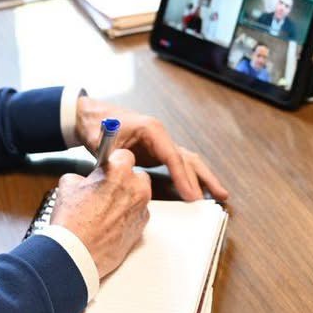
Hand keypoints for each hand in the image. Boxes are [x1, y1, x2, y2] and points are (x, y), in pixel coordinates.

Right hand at [51, 150, 151, 278]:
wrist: (76, 253)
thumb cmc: (71, 222)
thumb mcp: (67, 186)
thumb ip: (82, 177)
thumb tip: (85, 180)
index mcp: (118, 172)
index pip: (125, 155)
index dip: (114, 162)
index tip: (108, 168)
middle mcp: (136, 189)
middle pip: (137, 176)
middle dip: (125, 180)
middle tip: (106, 190)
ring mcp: (141, 209)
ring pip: (140, 196)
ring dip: (128, 199)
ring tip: (106, 210)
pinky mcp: (142, 228)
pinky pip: (139, 215)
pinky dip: (129, 217)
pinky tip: (111, 223)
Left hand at [74, 96, 229, 202]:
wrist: (91, 116)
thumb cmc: (97, 126)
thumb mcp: (104, 142)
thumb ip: (116, 158)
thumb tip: (127, 175)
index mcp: (151, 129)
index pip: (173, 157)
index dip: (183, 178)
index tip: (192, 196)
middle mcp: (160, 135)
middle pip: (188, 158)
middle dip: (205, 178)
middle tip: (221, 196)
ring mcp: (160, 143)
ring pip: (187, 161)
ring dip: (203, 177)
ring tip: (220, 194)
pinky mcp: (156, 151)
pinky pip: (177, 164)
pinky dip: (188, 177)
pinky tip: (198, 190)